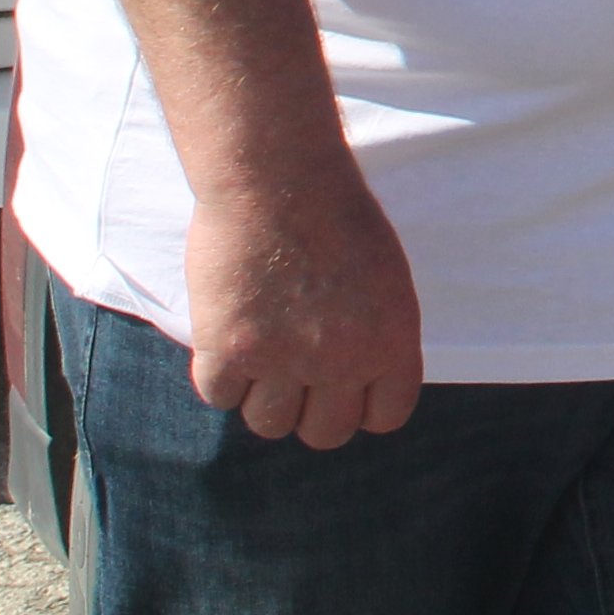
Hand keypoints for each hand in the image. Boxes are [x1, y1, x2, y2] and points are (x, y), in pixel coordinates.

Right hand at [183, 171, 423, 449]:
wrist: (281, 180)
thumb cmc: (338, 215)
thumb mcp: (386, 277)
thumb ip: (375, 332)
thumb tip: (358, 377)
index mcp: (392, 341)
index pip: (387, 416)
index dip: (364, 406)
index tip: (346, 388)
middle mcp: (343, 362)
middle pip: (326, 434)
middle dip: (312, 411)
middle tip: (297, 376)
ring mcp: (283, 362)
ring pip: (269, 424)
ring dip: (262, 396)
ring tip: (260, 352)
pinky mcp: (228, 353)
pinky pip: (220, 397)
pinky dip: (220, 375)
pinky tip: (228, 337)